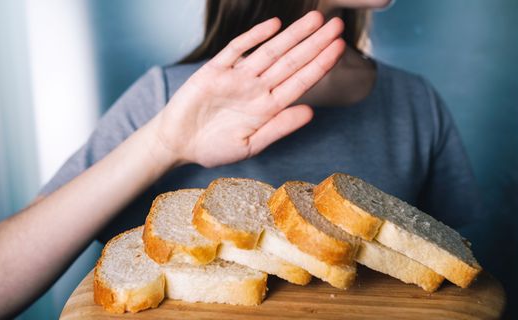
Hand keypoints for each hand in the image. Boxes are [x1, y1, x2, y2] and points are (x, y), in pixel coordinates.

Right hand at [156, 11, 344, 167]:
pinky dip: (254, 36)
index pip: (300, 82)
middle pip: (291, 61)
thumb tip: (311, 112)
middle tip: (338, 25)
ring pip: (270, 51)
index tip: (340, 49)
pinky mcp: (215, 70)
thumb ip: (279, 128)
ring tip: (316, 19)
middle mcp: (257, 88)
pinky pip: (237, 49)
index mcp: (268, 107)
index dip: (320, 65)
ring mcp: (237, 77)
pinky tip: (274, 24)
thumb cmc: (213, 148)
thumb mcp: (249, 145)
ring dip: (292, 35)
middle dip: (315, 43)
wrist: (177, 143)